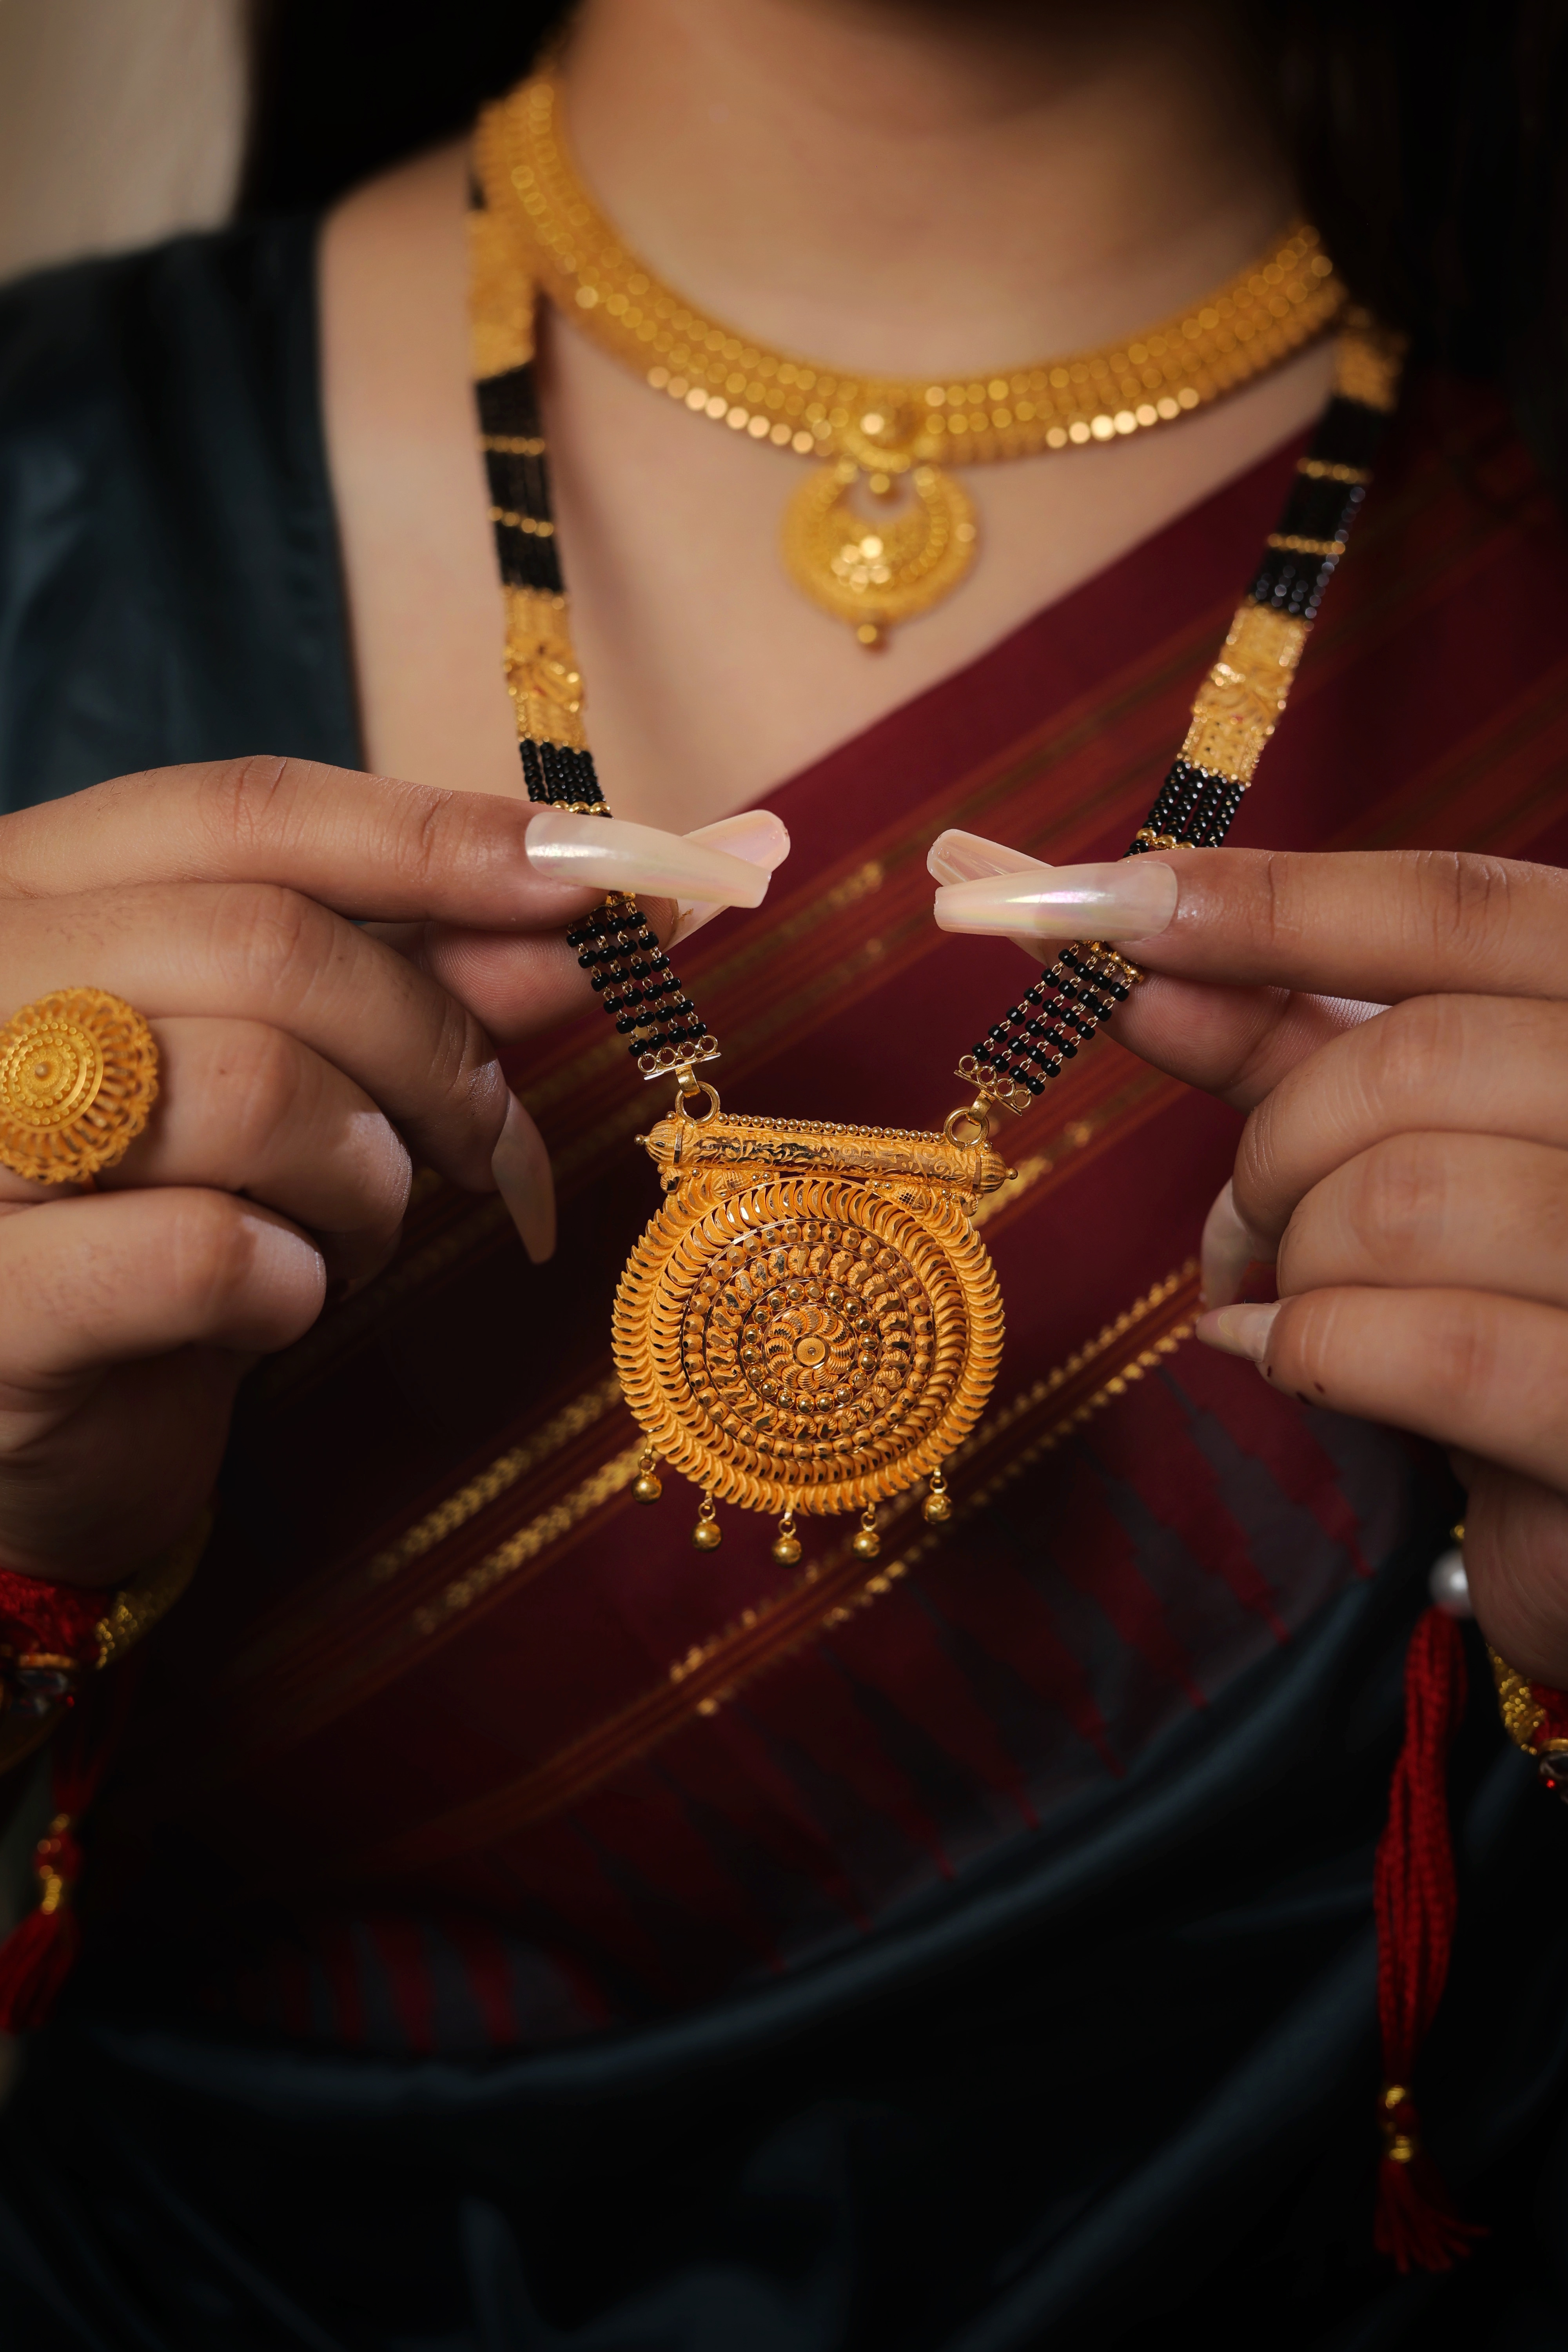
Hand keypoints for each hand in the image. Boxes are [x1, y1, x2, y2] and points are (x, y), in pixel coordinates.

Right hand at [0, 759, 786, 1585]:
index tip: (596, 877)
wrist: (42, 1430)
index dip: (437, 836)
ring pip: (254, 1093)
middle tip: (482, 1144)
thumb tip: (595, 901)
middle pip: (272, 945)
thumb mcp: (299, 1069)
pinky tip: (274, 1308)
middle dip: (430, 1050)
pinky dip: (290, 1287)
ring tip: (345, 1237)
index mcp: (29, 888)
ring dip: (365, 1185)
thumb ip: (423, 970)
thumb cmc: (170, 1217)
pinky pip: (205, 1253)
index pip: (248, 809)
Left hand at [930, 833, 1567, 1683]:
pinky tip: (1281, 1353)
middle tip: (1251, 1217)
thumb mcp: (1401, 1137)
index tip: (1090, 900)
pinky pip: (1426, 1349)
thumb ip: (1284, 1036)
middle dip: (1279, 1145)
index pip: (1455, 905)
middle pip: (1411, 1057)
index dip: (1266, 899)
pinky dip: (1311, 1348)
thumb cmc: (1492, 1289)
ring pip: (1400, 1202)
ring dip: (1296, 1258)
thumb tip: (1109, 938)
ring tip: (1295, 1296)